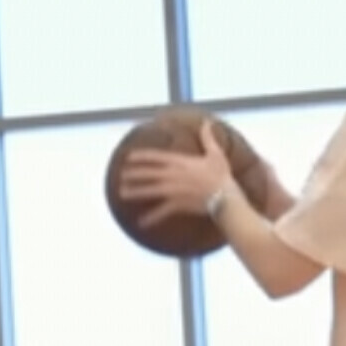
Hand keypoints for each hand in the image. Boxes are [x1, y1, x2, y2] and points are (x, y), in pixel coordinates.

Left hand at [119, 121, 234, 229]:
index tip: (129, 157)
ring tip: (123, 193)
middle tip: (121, 175)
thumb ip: (208, 138)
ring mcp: (173, 191)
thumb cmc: (221, 175)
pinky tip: (141, 223)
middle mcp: (173, 175)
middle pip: (148, 173)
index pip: (155, 157)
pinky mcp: (177, 205)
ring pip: (149, 191)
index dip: (141, 156)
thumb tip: (208, 122)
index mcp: (180, 162)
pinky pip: (161, 212)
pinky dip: (151, 218)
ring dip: (135, 192)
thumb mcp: (215, 154)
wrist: (224, 197)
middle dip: (133, 174)